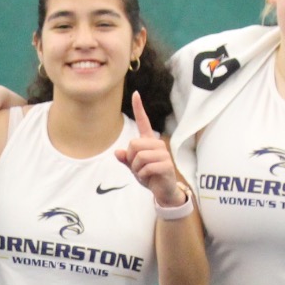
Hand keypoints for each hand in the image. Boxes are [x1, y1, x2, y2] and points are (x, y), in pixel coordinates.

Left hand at [113, 91, 184, 205]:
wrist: (163, 191)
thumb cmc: (149, 176)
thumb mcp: (134, 168)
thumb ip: (126, 160)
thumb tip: (117, 153)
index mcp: (148, 142)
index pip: (143, 122)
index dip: (139, 108)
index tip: (135, 93)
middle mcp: (157, 144)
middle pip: (134, 144)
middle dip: (131, 159)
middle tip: (138, 168)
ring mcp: (163, 154)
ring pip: (139, 156)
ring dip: (137, 169)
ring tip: (144, 173)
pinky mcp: (166, 164)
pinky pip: (146, 167)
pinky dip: (142, 175)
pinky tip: (149, 178)